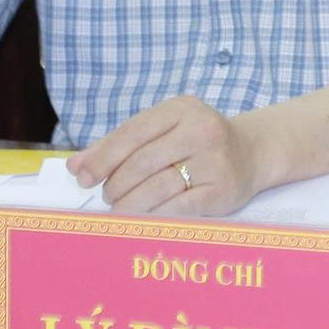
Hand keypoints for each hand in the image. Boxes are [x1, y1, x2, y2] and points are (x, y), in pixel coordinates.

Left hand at [71, 96, 258, 216]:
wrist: (251, 152)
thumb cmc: (195, 142)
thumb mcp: (162, 131)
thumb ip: (118, 145)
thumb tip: (76, 166)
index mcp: (182, 109)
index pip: (133, 132)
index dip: (103, 157)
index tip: (84, 178)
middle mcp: (201, 130)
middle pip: (142, 162)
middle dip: (116, 185)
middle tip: (108, 197)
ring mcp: (214, 160)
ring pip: (156, 188)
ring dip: (129, 205)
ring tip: (120, 210)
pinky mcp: (221, 190)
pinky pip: (177, 208)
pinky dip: (153, 217)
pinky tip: (141, 220)